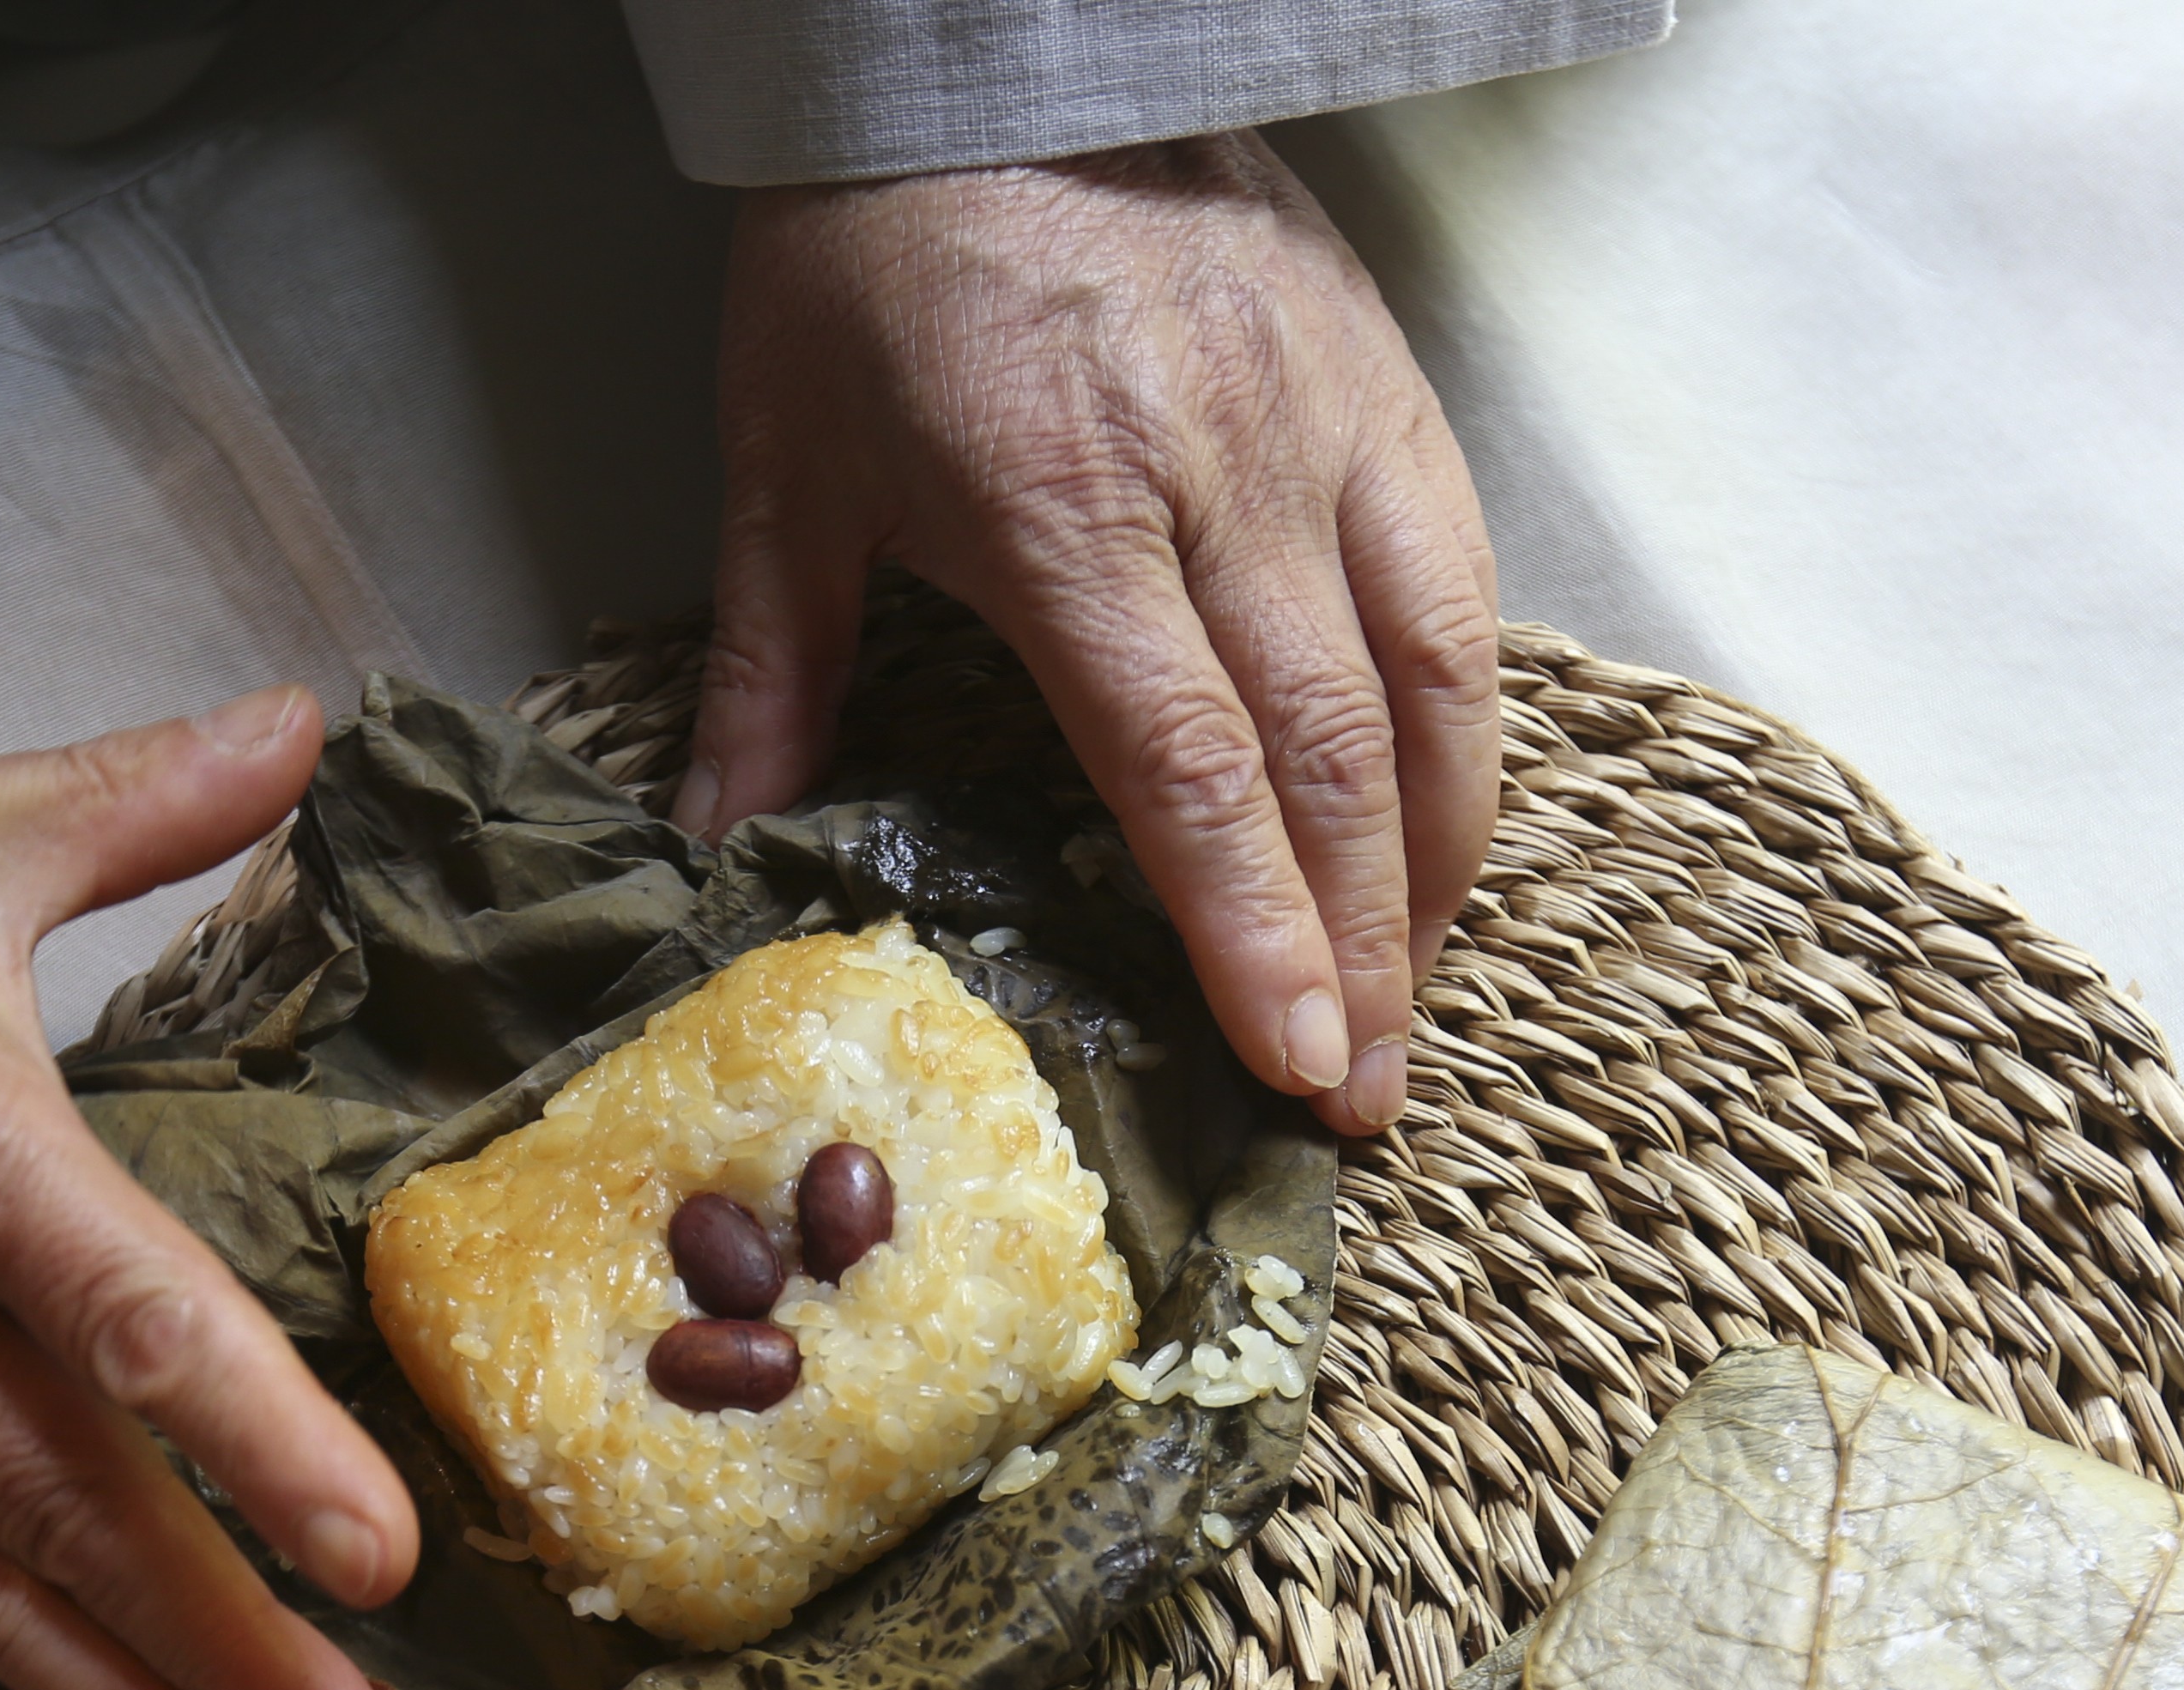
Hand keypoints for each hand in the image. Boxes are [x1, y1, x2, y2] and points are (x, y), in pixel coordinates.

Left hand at [682, 136, 1503, 1136]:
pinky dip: (1463, 724)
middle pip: (1325, 753)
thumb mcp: (786, 461)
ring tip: (1411, 993)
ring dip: (1432, 858)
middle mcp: (1220, 471)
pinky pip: (1456, 579)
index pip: (1189, 759)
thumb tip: (719, 842)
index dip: (1251, 924)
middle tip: (1364, 1089)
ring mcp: (1323, 420)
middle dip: (1356, 944)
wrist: (983, 39)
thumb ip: (777, 667)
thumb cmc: (869, 252)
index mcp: (1062, 506)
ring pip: (1428, 676)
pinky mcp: (1383, 378)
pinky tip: (1441, 827)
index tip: (1293, 1057)